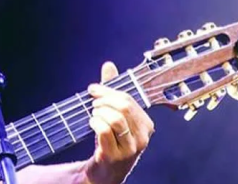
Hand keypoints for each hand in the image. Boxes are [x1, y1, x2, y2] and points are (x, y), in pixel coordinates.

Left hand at [84, 61, 154, 183]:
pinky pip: (104, 131)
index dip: (107, 91)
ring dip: (98, 113)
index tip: (93, 89)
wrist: (105, 171)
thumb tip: (109, 65)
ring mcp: (131, 148)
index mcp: (146, 124)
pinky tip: (91, 123)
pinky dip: (95, 123)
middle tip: (93, 103)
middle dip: (103, 100)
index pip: (128, 99)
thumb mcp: (114, 115)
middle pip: (123, 106)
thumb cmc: (110, 141)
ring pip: (115, 118)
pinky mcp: (116, 156)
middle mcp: (143, 136)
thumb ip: (112, 91)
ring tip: (93, 115)